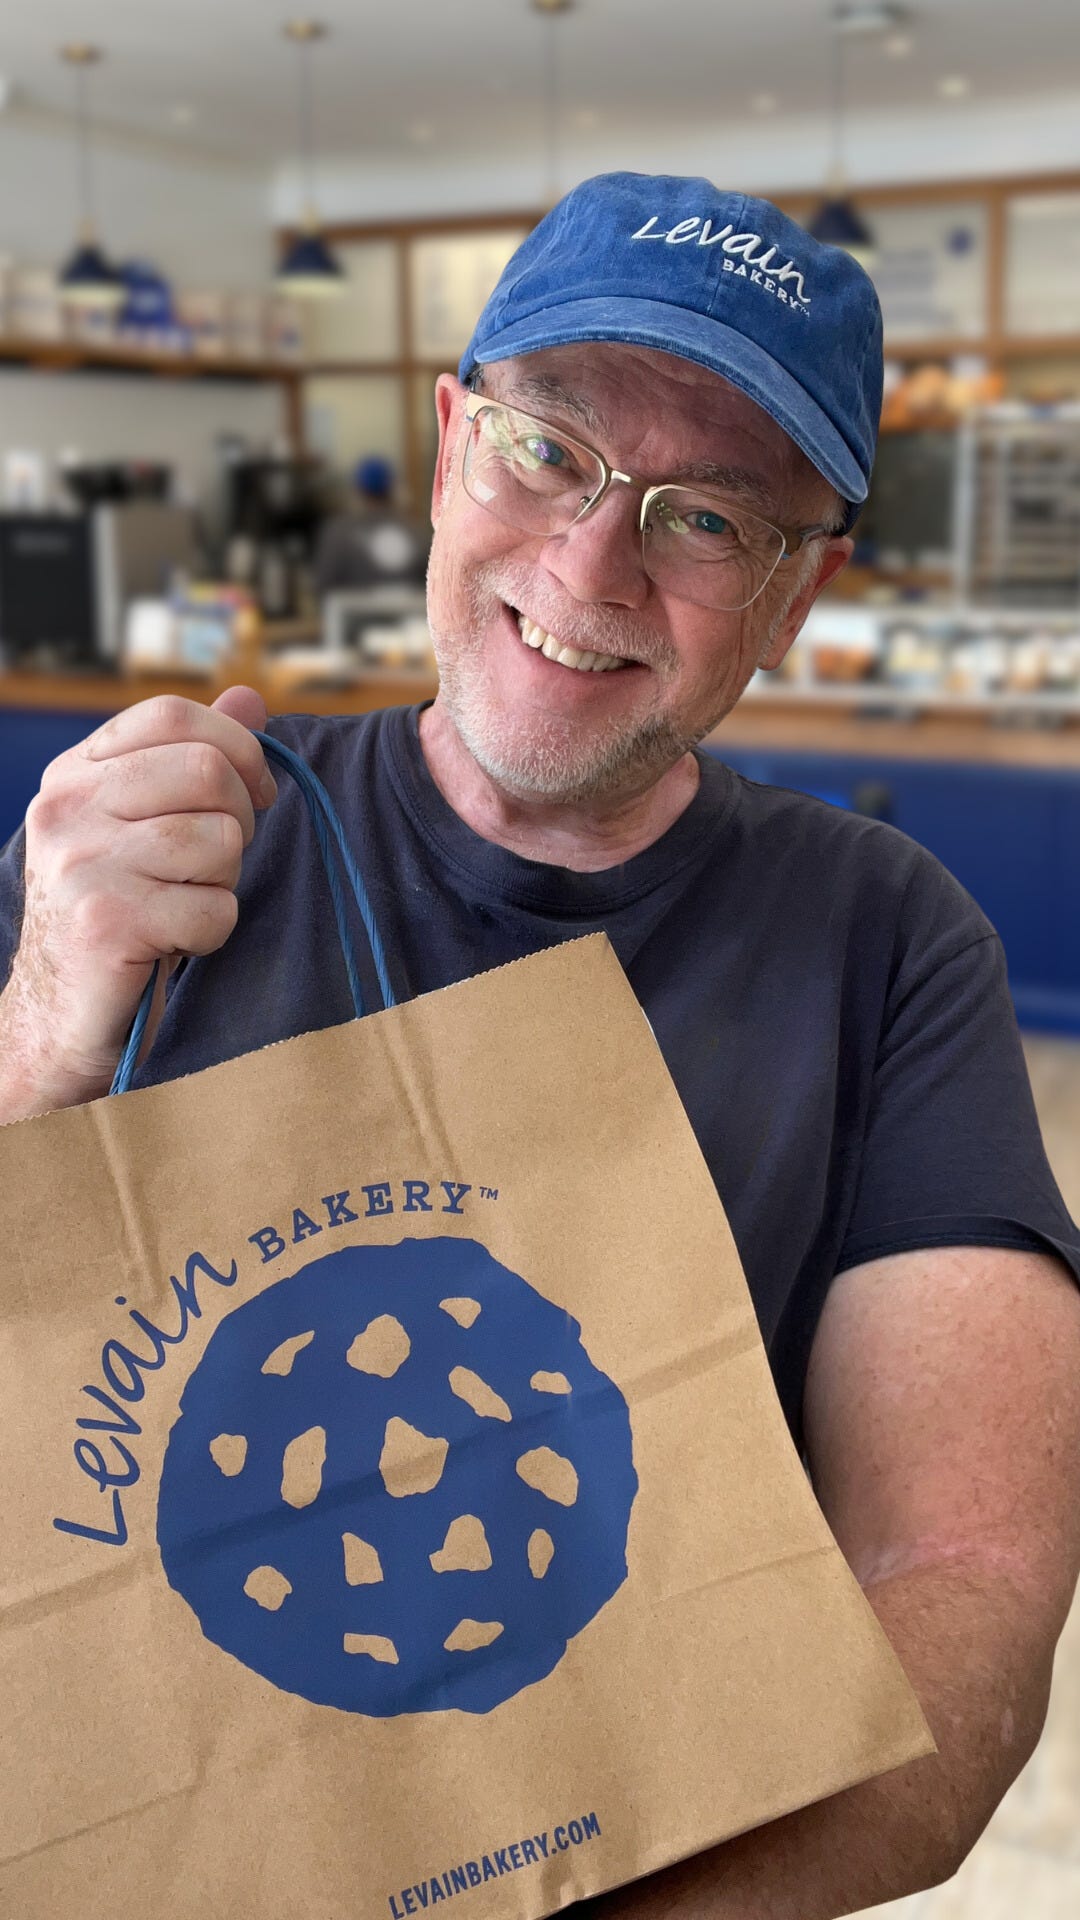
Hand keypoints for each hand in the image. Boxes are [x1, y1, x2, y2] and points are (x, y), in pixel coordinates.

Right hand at [0, 685, 274, 1118]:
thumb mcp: (143, 828)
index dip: (236, 746)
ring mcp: (82, 862)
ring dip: (224, 882)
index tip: (256, 793)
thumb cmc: (117, 919)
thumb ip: (191, 760)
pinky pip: (215, 908)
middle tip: (219, 865)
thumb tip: (251, 698)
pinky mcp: (106, 921)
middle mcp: (68, 808)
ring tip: (186, 905)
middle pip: (207, 771)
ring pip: (220, 839)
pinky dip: (214, 933)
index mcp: (75, 775)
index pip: (171, 715)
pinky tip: (178, 944)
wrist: (58, 1018)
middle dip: (239, 820)